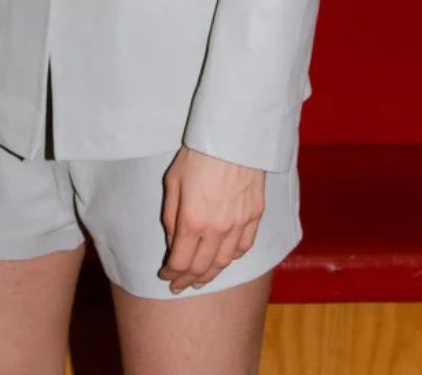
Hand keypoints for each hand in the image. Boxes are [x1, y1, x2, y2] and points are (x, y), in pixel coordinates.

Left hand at [157, 145, 265, 291]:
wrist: (233, 135)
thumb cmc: (198, 154)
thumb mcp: (173, 181)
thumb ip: (171, 216)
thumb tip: (173, 242)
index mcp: (192, 221)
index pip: (180, 262)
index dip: (171, 273)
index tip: (165, 275)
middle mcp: (217, 229)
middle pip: (202, 268)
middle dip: (188, 280)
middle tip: (180, 285)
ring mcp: (239, 224)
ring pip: (224, 262)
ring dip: (210, 275)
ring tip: (200, 280)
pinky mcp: (255, 215)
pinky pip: (244, 247)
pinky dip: (232, 258)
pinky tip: (225, 260)